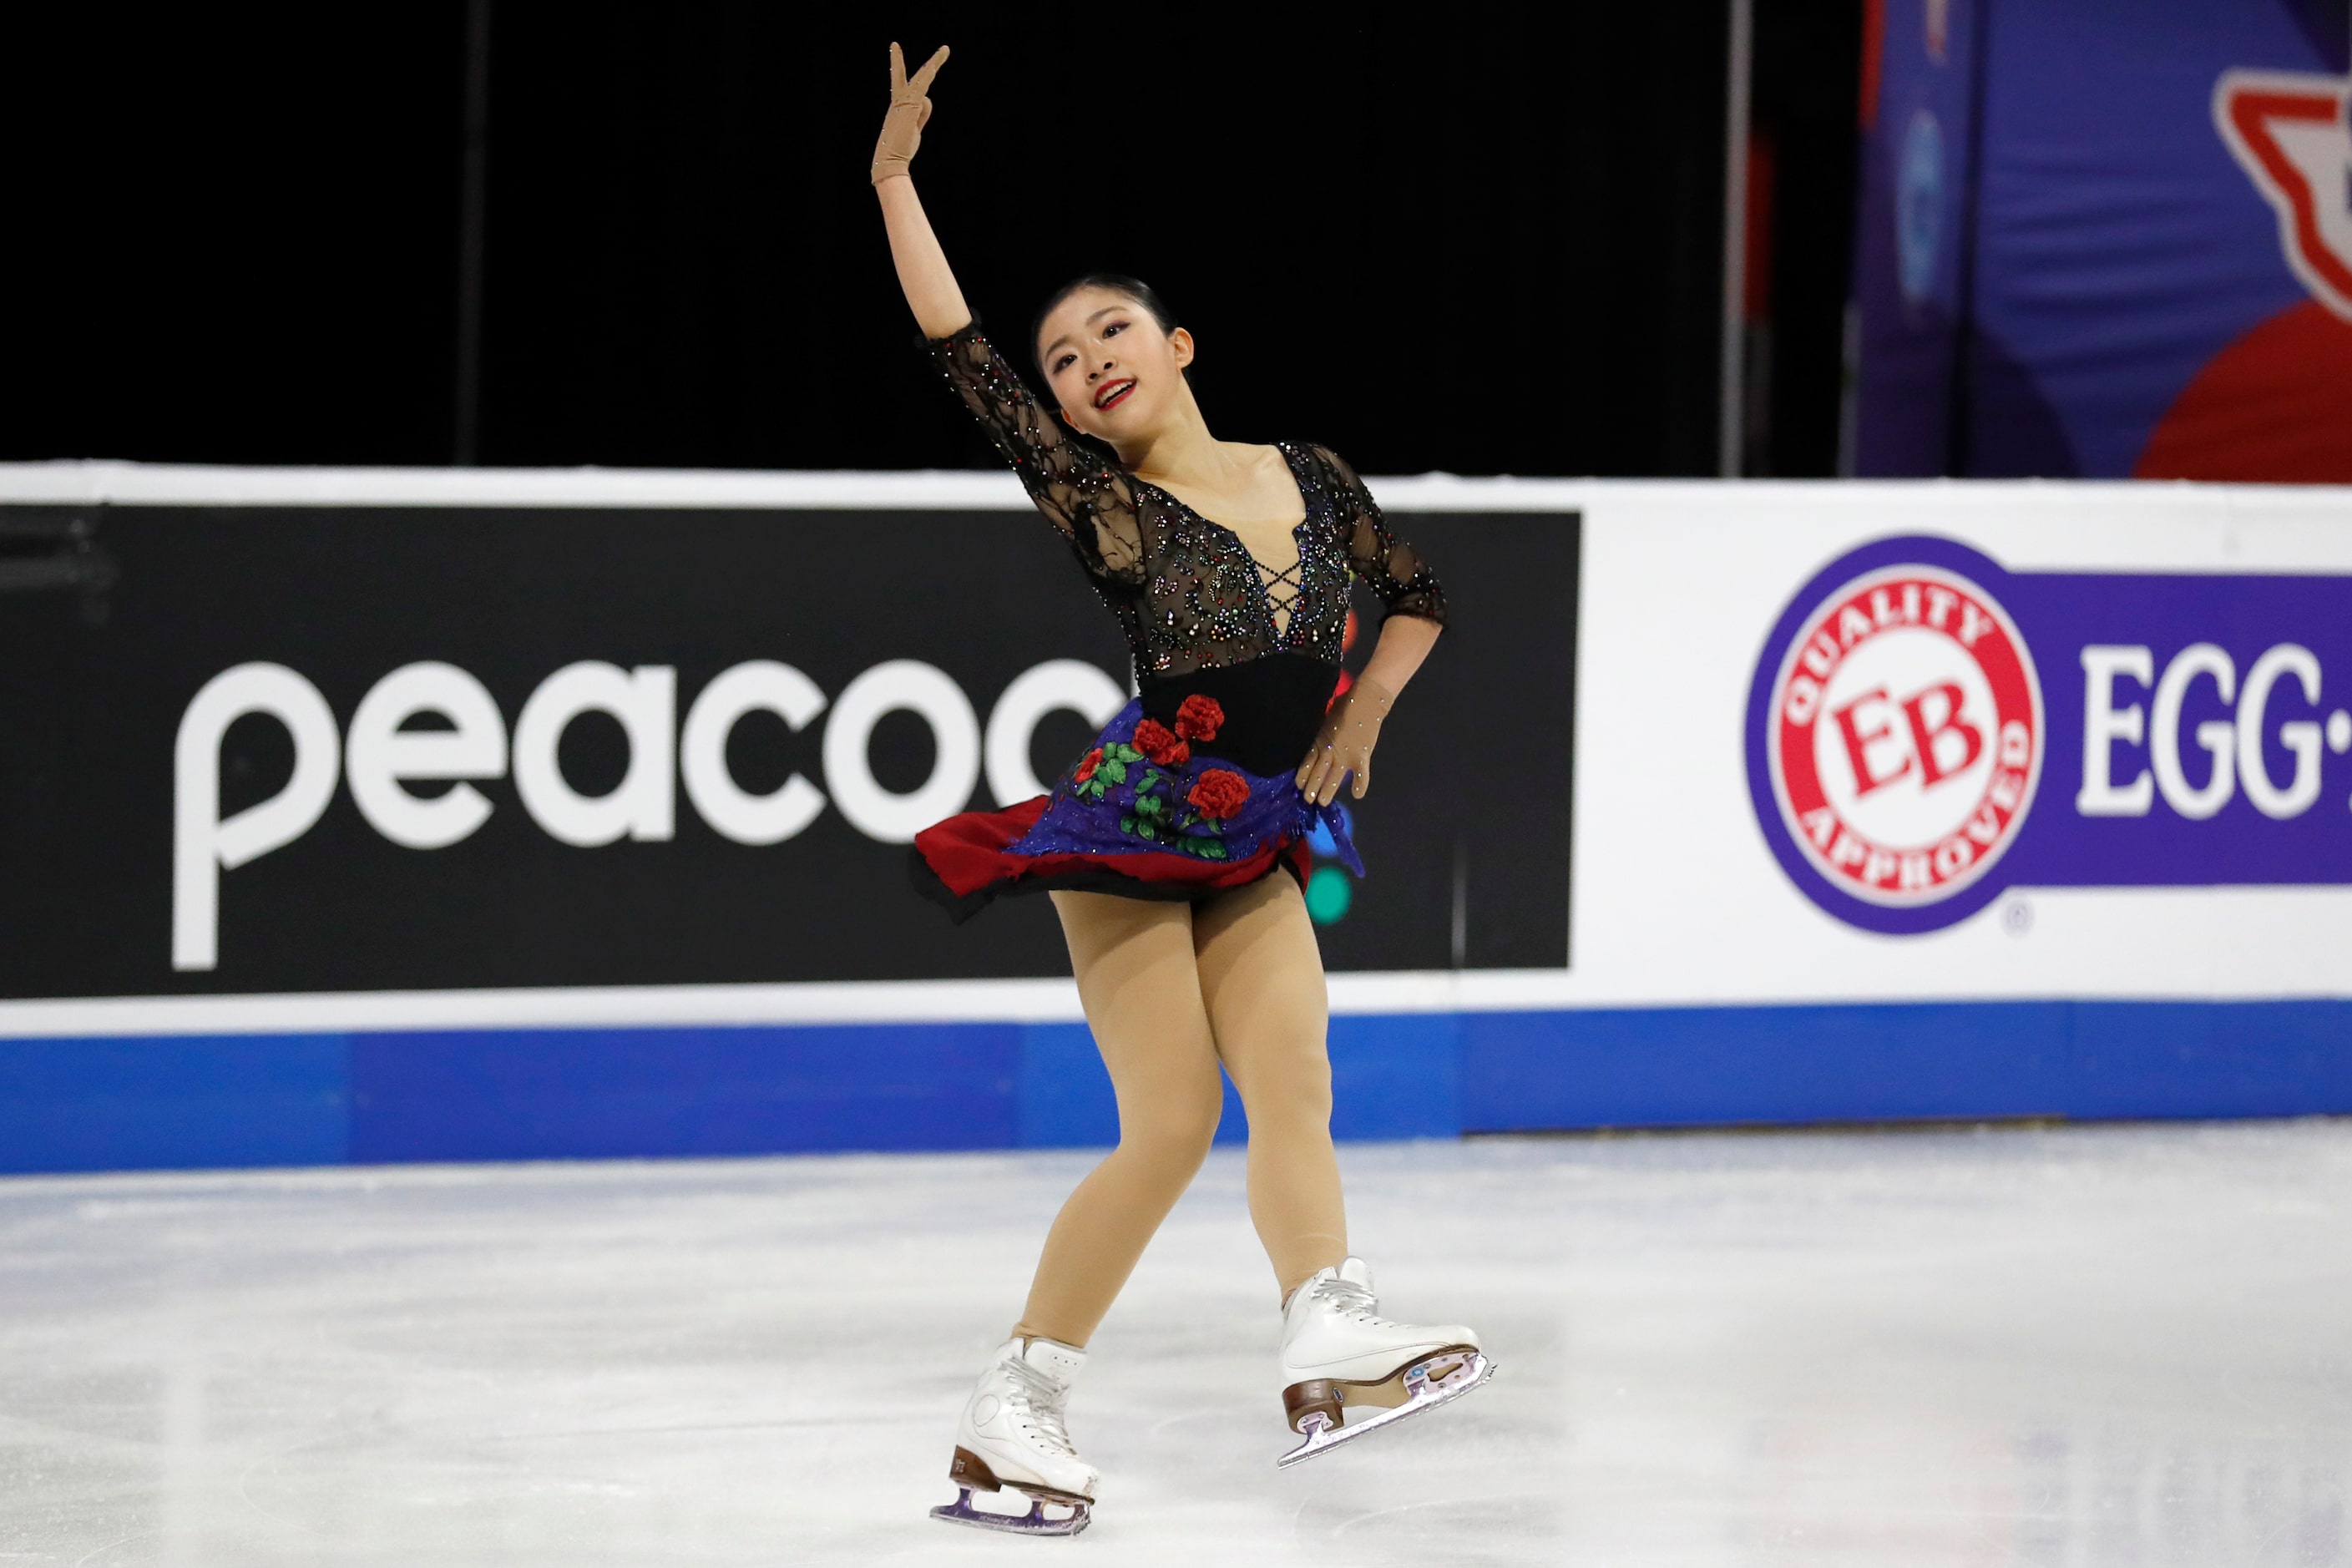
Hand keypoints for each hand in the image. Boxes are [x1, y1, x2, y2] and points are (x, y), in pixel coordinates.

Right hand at [872, 42, 948, 185]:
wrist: (890, 160)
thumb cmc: (901, 148)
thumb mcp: (914, 128)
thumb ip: (921, 113)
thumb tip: (926, 98)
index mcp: (899, 106)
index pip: (903, 83)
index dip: (900, 65)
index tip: (896, 48)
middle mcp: (898, 101)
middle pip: (913, 76)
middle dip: (925, 62)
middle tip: (943, 48)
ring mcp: (903, 103)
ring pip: (921, 80)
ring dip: (934, 64)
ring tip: (945, 51)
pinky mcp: (909, 108)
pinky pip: (921, 89)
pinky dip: (927, 77)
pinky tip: (933, 66)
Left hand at [1295, 677, 1393, 805]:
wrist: (1366, 701)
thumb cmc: (1345, 705)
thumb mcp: (1326, 719)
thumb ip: (1321, 733)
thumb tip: (1316, 741)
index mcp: (1319, 741)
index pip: (1307, 762)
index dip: (1302, 775)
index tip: (1298, 786)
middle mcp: (1329, 751)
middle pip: (1317, 773)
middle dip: (1312, 788)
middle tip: (1309, 800)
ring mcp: (1345, 756)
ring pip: (1333, 779)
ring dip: (1328, 791)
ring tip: (1323, 802)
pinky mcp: (1361, 757)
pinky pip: (1361, 776)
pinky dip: (1360, 786)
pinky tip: (1357, 795)